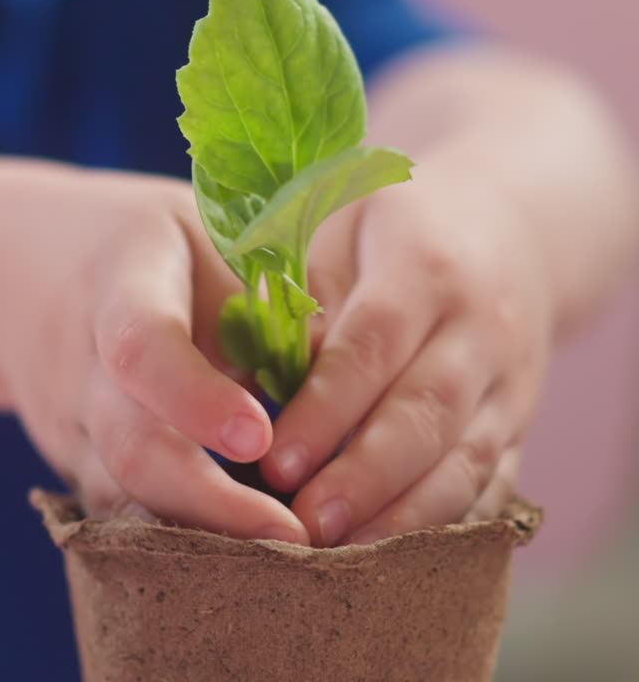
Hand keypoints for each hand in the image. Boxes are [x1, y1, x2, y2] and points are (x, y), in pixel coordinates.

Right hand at [0, 162, 308, 543]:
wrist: (39, 273)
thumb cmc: (160, 248)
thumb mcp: (208, 234)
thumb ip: (265, 289)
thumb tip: (340, 355)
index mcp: (119, 284)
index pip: (141, 346)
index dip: (193, 397)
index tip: (258, 439)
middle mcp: (83, 367)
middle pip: (130, 448)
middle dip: (210, 503)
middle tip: (293, 539)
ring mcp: (73, 430)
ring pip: (122, 503)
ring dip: (202, 542)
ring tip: (286, 568)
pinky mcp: (82, 473)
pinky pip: (124, 523)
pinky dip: (181, 548)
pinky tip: (248, 566)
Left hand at [260, 165, 551, 544]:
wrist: (508, 232)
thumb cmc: (393, 225)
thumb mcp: (343, 219)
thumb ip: (302, 289)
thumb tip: (257, 368)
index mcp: (426, 266)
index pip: (376, 344)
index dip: (327, 407)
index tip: (276, 460)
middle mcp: (481, 327)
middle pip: (427, 413)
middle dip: (365, 477)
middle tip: (305, 524)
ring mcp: (511, 382)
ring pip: (465, 461)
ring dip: (402, 515)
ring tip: (340, 559)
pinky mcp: (520, 425)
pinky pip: (490, 486)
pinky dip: (444, 526)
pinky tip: (392, 558)